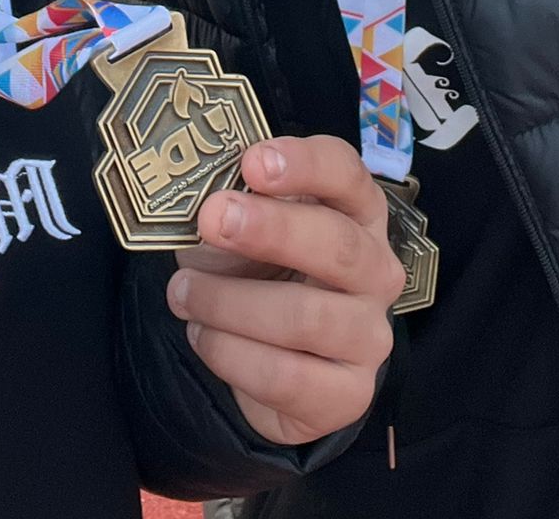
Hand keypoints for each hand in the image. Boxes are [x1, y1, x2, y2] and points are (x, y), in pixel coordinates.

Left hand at [167, 135, 402, 444]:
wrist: (276, 363)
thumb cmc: (260, 271)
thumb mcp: (245, 227)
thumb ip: (233, 206)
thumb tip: (202, 200)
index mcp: (356, 211)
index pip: (346, 173)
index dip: (303, 164)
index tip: (253, 163)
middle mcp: (376, 269)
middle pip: (338, 244)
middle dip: (270, 229)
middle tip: (211, 219)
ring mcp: (369, 335)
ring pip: (305, 317)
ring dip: (229, 302)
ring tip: (183, 292)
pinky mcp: (349, 395)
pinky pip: (286, 376)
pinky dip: (230, 354)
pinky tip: (201, 335)